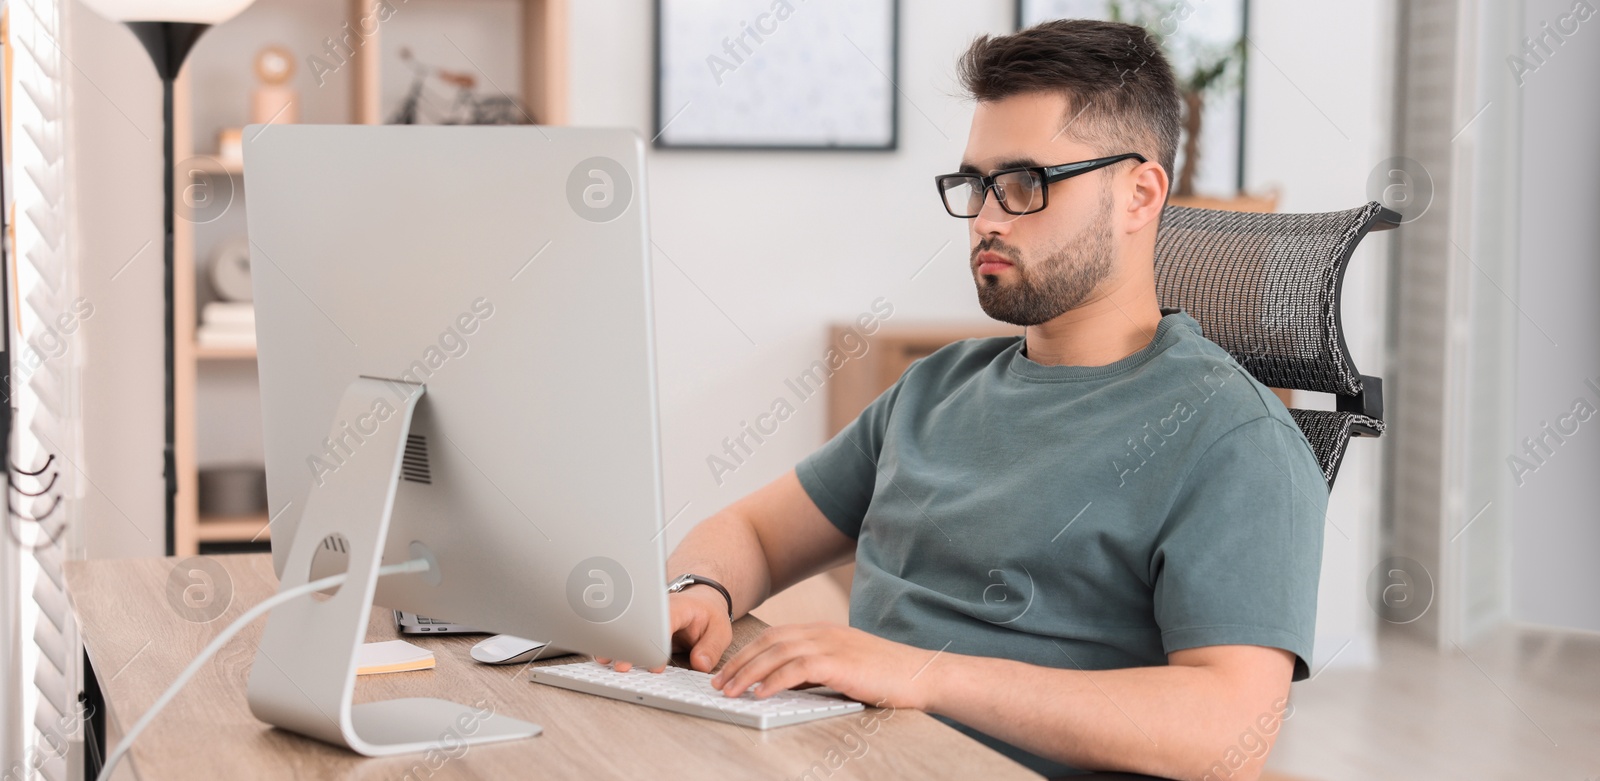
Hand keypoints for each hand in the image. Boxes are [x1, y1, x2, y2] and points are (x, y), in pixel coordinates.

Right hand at [595, 586, 731, 672]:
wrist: (698, 600)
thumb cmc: (707, 614)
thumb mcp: (720, 630)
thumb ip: (711, 648)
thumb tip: (700, 664)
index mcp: (677, 608)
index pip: (664, 623)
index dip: (658, 644)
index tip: (656, 665)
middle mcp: (656, 609)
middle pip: (638, 623)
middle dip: (629, 645)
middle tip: (622, 665)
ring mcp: (644, 615)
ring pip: (626, 625)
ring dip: (615, 643)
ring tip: (604, 659)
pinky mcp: (638, 624)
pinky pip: (624, 632)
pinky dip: (613, 643)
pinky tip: (602, 654)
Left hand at [710, 623, 937, 709]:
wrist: (921, 674)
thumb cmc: (887, 675)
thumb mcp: (846, 666)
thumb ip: (818, 669)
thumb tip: (787, 685)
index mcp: (823, 630)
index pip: (775, 636)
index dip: (749, 652)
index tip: (730, 670)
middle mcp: (823, 632)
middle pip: (769, 643)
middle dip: (739, 663)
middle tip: (718, 682)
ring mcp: (830, 644)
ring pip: (776, 654)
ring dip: (748, 673)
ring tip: (729, 692)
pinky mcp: (838, 662)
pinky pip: (796, 669)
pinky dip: (773, 680)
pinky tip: (759, 693)